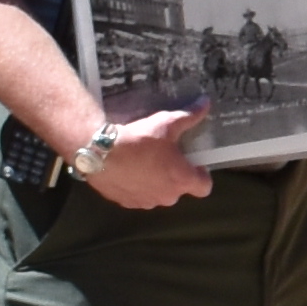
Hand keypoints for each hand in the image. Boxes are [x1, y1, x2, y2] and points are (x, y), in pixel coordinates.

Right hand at [80, 107, 214, 210]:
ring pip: (157, 194)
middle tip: (165, 157)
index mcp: (182, 179)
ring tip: (144, 162)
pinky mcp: (126, 202)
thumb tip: (206, 102)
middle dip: (175, 176)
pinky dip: (136, 186)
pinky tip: (127, 170)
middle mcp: (167, 197)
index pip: (204, 188)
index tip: (193, 163)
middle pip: (179, 190)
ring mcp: (146, 202)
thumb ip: (189, 116)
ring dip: (155, 183)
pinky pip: (137, 196)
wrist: (100, 152)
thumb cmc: (140, 139)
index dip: (201, 176)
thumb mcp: (167, 123)